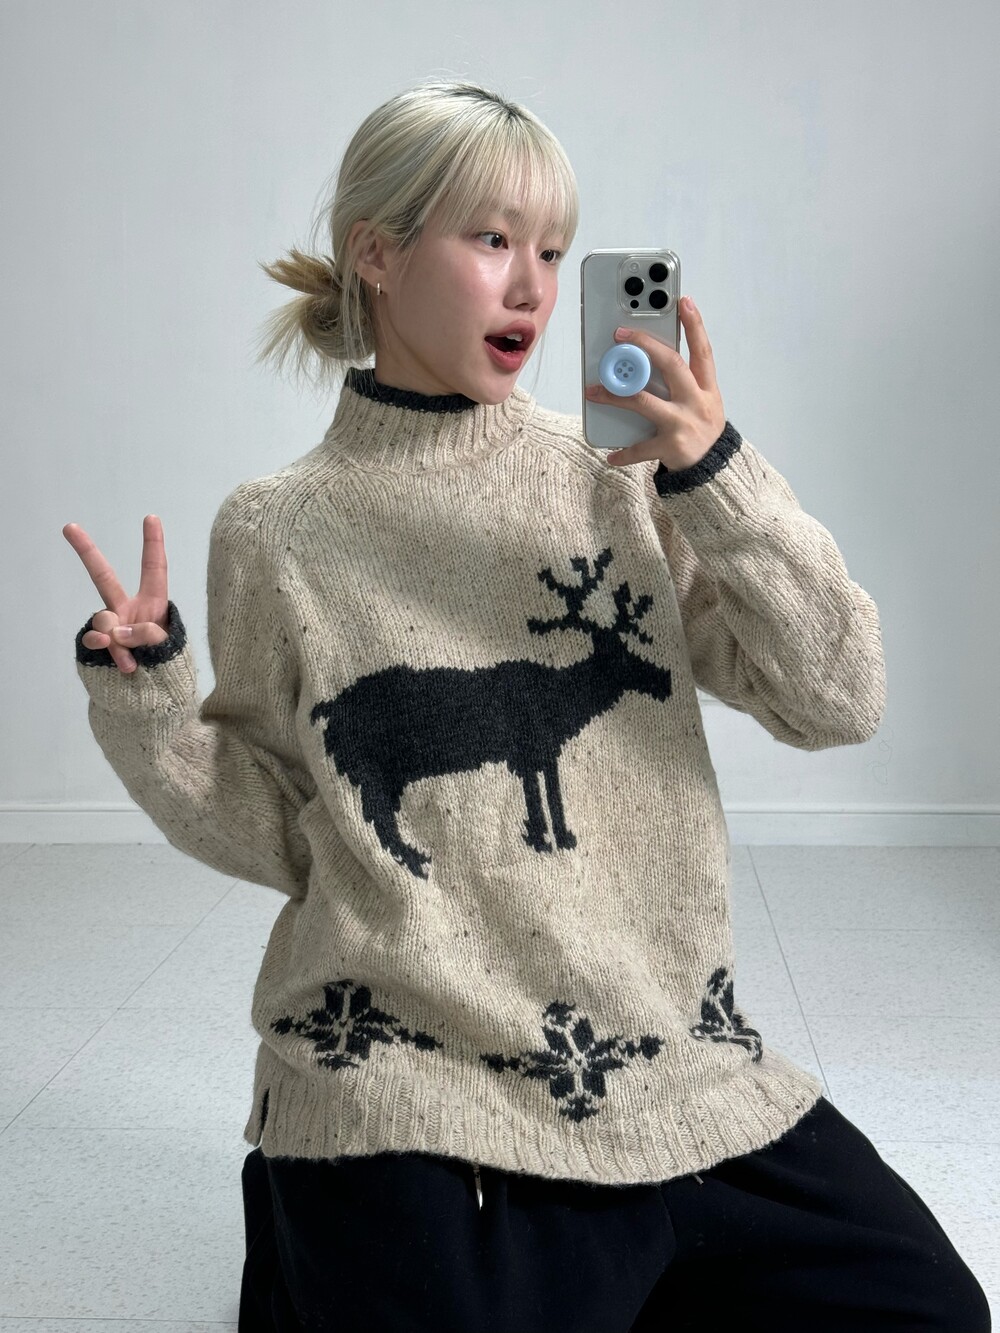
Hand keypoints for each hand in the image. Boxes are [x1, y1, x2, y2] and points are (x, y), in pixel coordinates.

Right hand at [63, 515, 169, 673]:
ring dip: (119, 636)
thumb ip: (146, 635)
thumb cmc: (168, 666)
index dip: (153, 544)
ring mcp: (111, 627)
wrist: (155, 698)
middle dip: (86, 552)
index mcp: (154, 603)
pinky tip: (124, 664)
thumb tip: (117, 632)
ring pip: (104, 618)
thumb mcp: (167, 647)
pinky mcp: (99, 645)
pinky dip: (111, 651)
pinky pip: (96, 639)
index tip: (152, 517)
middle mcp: (128, 610)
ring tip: (134, 658)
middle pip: (104, 576)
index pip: (154, 569)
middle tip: (68, 526)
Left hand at [584, 297, 725, 469]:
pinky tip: (610, 455)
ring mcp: (684, 424)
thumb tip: (647, 362)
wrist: (715, 472)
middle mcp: (697, 402)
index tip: (683, 301)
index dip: (694, 325)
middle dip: (646, 346)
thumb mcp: (703, 403)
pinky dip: (624, 452)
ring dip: (615, 396)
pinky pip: (641, 447)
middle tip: (621, 334)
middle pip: (673, 365)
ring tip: (593, 392)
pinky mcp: (671, 447)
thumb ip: (683, 384)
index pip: (703, 350)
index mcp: (707, 389)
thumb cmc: (702, 431)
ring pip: (645, 402)